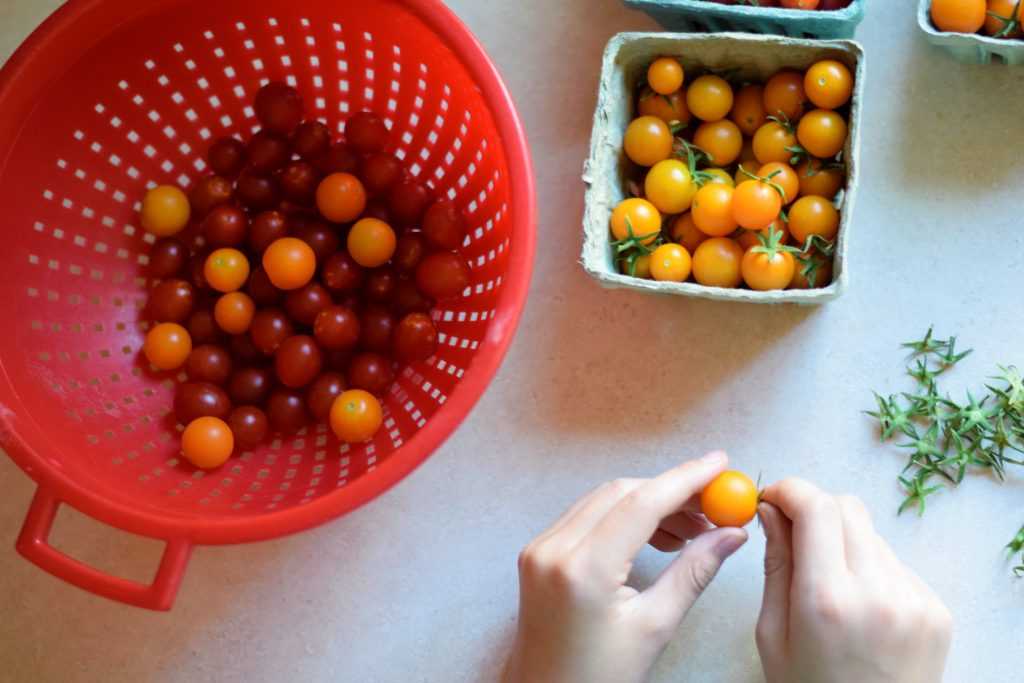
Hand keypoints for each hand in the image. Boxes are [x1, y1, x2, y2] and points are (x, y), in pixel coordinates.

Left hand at [503, 452, 747, 682]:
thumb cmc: (597, 676)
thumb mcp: (654, 626)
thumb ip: (694, 572)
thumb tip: (732, 533)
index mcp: (583, 570)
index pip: (642, 503)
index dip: (686, 479)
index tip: (719, 464)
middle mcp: (554, 549)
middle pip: (622, 493)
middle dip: (671, 490)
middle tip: (714, 503)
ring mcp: (540, 547)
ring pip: (604, 499)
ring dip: (648, 501)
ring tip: (692, 527)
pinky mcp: (537, 550)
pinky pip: (586, 515)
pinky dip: (622, 514)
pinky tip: (655, 532)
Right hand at [756, 479, 952, 682]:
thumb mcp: (772, 634)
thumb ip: (776, 565)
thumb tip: (771, 511)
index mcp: (826, 601)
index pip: (815, 507)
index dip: (789, 490)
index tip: (772, 497)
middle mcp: (877, 593)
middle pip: (846, 507)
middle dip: (813, 510)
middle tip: (793, 533)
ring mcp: (914, 600)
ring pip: (870, 534)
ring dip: (843, 542)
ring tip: (828, 585)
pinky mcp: (935, 609)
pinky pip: (894, 563)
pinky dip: (870, 570)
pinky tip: (858, 607)